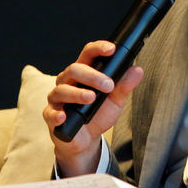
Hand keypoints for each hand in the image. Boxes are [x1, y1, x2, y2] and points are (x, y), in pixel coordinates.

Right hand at [42, 40, 143, 176]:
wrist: (87, 139)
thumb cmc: (98, 114)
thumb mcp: (115, 100)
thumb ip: (124, 85)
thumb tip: (137, 70)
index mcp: (84, 73)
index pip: (88, 54)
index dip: (98, 48)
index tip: (111, 49)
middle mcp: (68, 82)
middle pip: (75, 69)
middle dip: (92, 75)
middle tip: (109, 85)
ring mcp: (58, 98)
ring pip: (62, 89)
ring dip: (77, 93)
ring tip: (91, 98)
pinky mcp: (51, 116)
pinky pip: (50, 113)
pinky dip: (57, 114)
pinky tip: (64, 116)